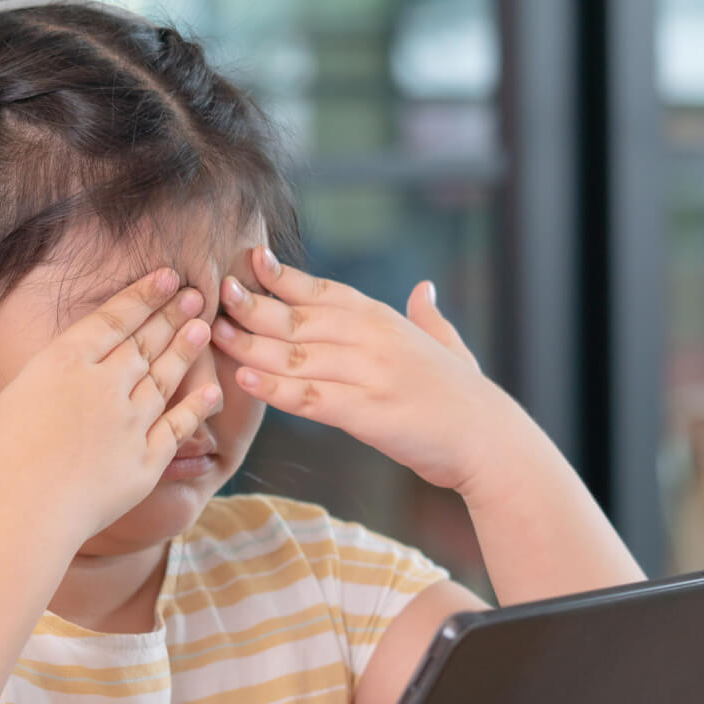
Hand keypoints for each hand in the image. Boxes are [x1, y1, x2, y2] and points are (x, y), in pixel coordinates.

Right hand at [0, 267, 220, 541]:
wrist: (21, 514)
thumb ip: (24, 389)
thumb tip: (29, 387)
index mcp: (62, 363)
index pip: (112, 319)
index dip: (142, 296)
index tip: (166, 276)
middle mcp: (103, 385)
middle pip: (145, 343)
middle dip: (172, 315)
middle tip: (194, 295)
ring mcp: (130, 422)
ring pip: (166, 378)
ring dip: (186, 351)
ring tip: (204, 328)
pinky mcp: (147, 460)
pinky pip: (179, 427)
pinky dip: (197, 407)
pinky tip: (213, 391)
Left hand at [211, 247, 510, 492]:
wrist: (488, 441)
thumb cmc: (465, 397)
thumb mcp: (448, 345)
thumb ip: (429, 316)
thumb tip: (424, 288)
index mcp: (386, 320)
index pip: (323, 290)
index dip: (282, 276)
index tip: (249, 262)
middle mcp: (374, 339)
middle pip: (299, 318)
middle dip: (253, 306)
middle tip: (214, 296)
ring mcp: (370, 374)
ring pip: (296, 356)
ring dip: (251, 346)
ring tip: (216, 336)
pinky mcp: (367, 413)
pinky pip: (310, 398)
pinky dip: (275, 390)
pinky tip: (246, 381)